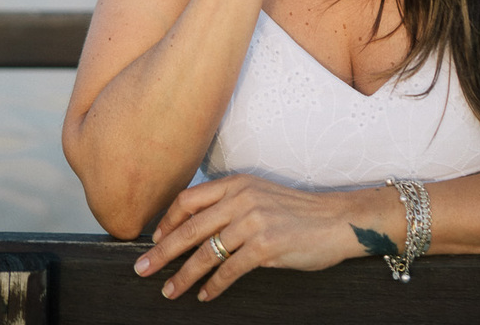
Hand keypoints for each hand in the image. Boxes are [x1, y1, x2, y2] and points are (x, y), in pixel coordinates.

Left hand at [133, 173, 360, 301]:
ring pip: (205, 252)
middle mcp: (242, 197)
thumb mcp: (260, 196)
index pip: (189, 199)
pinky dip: (213, 286)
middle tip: (143, 269)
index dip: (167, 220)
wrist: (336, 219)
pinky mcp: (266, 245)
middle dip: (162, 251)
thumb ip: (231, 205)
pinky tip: (205, 296)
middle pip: (190, 226)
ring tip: (169, 291)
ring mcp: (253, 220)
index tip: (154, 239)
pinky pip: (229, 270)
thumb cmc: (297, 211)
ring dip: (183, 275)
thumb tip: (199, 229)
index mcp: (237, 182)